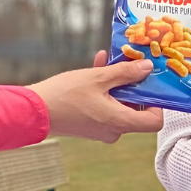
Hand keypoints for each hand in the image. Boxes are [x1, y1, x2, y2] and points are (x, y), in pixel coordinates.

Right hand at [28, 60, 163, 142]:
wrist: (33, 111)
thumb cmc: (66, 95)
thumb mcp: (99, 78)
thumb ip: (126, 73)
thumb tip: (148, 68)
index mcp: (120, 122)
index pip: (154, 122)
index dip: (158, 103)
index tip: (150, 84)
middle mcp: (113, 130)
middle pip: (135, 109)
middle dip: (132, 84)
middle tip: (129, 63)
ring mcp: (100, 129)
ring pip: (117, 104)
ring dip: (115, 82)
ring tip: (108, 59)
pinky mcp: (88, 125)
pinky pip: (104, 106)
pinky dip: (103, 89)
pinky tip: (97, 65)